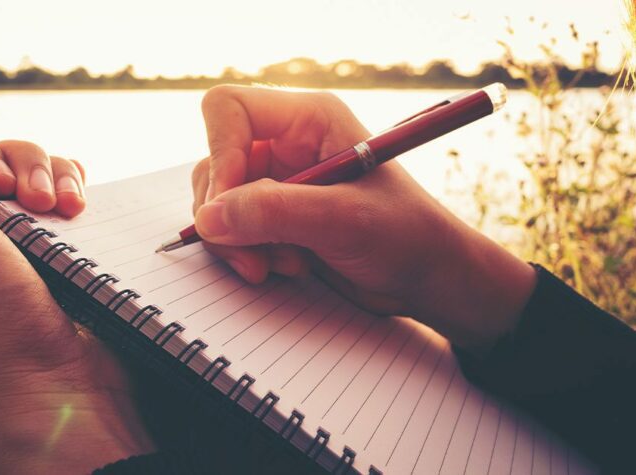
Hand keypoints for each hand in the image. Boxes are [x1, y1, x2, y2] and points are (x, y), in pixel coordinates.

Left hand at [0, 104, 152, 472]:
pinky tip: (83, 213)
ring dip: (57, 176)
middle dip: (25, 167)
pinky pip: (71, 198)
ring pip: (40, 174)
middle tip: (41, 205)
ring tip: (69, 212)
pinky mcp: (66, 256)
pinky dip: (79, 192)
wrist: (62, 390)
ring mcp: (22, 247)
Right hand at [192, 85, 535, 351]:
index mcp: (308, 119)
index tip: (229, 206)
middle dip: (228, 213)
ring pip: (216, 200)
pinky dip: (246, 253)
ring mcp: (277, 180)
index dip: (220, 154)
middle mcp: (285, 143)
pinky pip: (230, 228)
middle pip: (214, 161)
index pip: (228, 109)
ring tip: (285, 263)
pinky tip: (287, 267)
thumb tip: (208, 218)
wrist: (427, 280)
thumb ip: (274, 212)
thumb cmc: (405, 237)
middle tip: (254, 254)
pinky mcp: (273, 216)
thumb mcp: (342, 220)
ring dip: (238, 240)